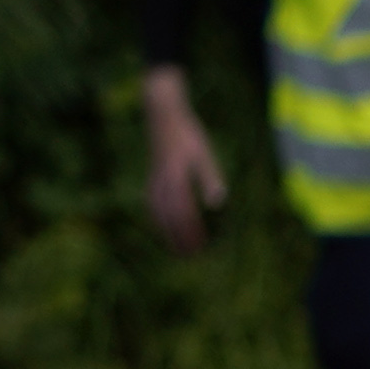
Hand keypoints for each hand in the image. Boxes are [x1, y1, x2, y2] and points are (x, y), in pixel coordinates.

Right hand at [140, 75, 228, 253]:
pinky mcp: (152, 174)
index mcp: (175, 177)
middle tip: (189, 257)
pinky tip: (162, 225)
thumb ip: (209, 177)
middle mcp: (161, 180)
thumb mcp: (203, 153)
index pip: (183, 213)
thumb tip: (217, 203)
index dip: (190, 232)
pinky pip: (152, 201)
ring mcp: (154, 177)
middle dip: (178, 238)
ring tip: (175, 247)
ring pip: (157, 211)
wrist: (161, 111)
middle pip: (168, 217)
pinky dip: (157, 217)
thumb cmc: (187, 131)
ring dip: (166, 231)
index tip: (199, 248)